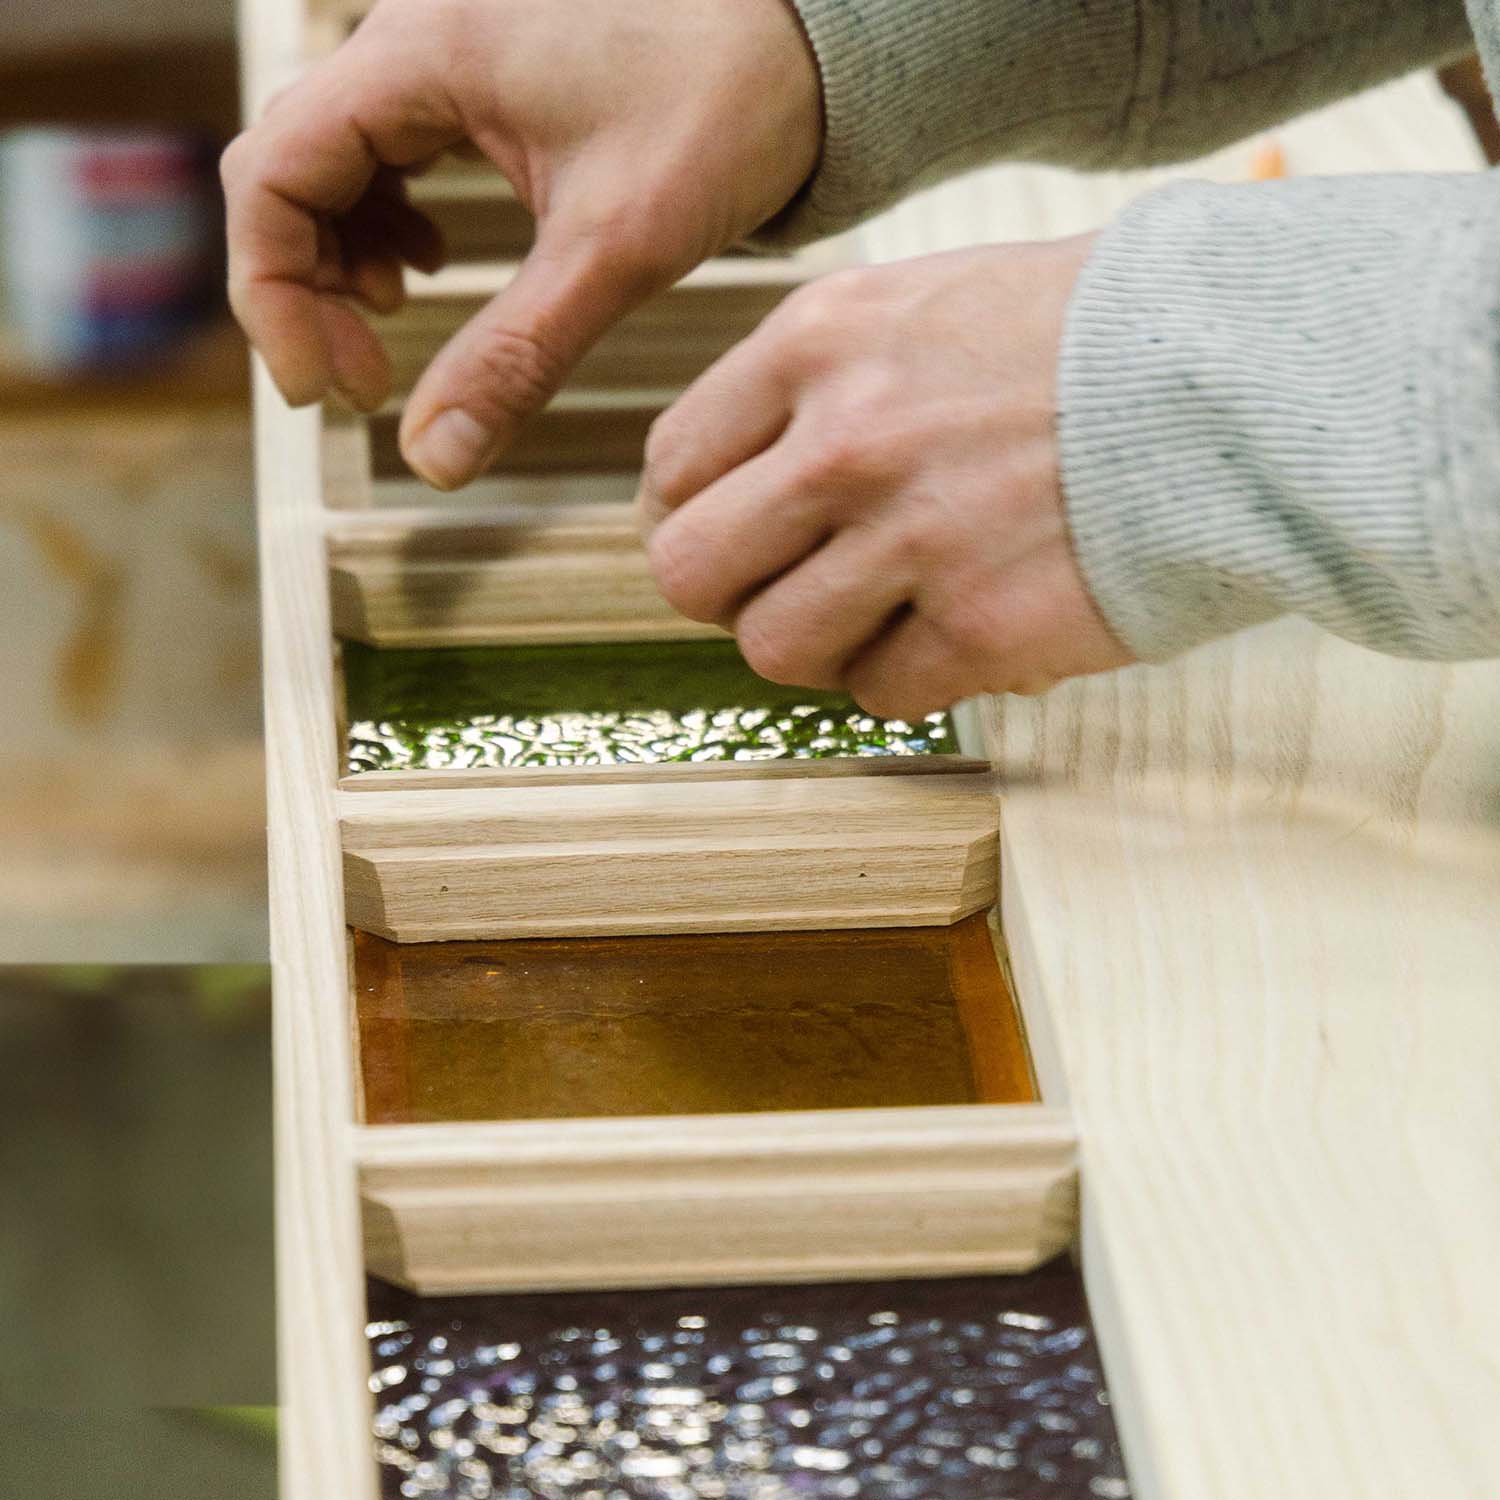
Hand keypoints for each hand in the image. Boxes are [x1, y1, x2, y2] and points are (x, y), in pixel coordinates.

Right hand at [221, 0, 821, 487]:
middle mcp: (416, 34)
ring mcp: (448, 46)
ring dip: (346, 250)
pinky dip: (393, 213)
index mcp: (424, 52)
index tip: (329, 393)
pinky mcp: (486, 66)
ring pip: (341, 156)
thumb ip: (516, 357)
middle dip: (309, 284)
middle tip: (366, 383)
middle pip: (295, 166)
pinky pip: (396, 142)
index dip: (277, 295)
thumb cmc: (729, 102)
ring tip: (397, 321)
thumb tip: (433, 460)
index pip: (274, 173)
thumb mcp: (614, 246)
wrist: (811, 40)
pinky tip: (434, 261)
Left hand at [636, 238, 1133, 718]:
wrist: (1246, 376)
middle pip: (691, 571)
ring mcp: (911, 539)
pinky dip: (909, 678)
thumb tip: (746, 481)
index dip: (693, 516)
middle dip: (732, 594)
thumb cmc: (1094, 336)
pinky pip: (880, 694)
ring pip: (773, 648)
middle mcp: (845, 442)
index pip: (673, 465)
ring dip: (821, 645)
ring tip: (886, 614)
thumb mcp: (929, 302)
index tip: (736, 538)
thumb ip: (822, 383)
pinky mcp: (981, 628)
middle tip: (789, 590)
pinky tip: (960, 634)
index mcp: (819, 345)